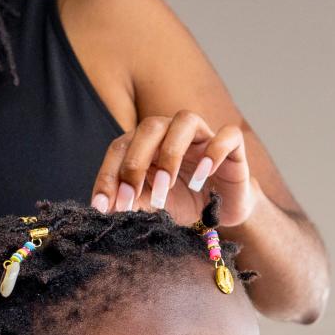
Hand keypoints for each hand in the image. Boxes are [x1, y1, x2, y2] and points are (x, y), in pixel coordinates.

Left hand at [89, 112, 256, 226]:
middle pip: (149, 127)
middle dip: (135, 163)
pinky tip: (203, 175)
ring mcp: (202, 135)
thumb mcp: (151, 207)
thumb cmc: (182, 203)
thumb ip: (132, 203)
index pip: (120, 148)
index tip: (102, 207)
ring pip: (184, 121)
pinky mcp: (233, 145)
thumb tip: (107, 209)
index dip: (108, 175)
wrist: (221, 213)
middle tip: (131, 196)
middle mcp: (171, 131)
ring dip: (171, 154)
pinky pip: (226, 135)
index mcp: (145, 143)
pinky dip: (214, 151)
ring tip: (167, 187)